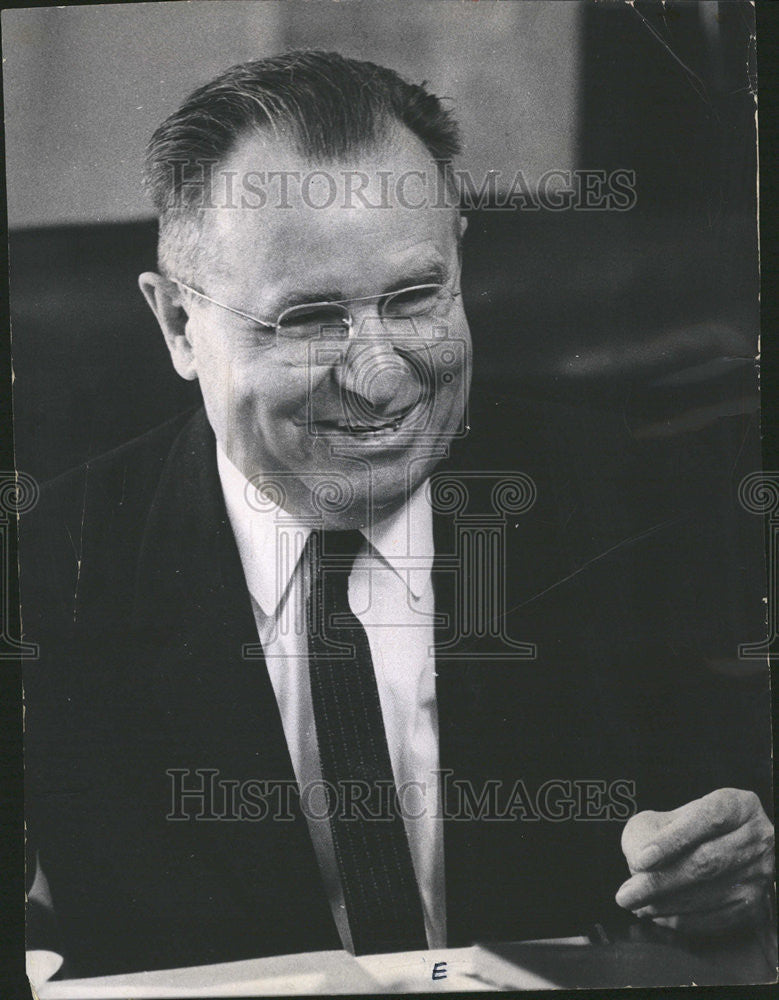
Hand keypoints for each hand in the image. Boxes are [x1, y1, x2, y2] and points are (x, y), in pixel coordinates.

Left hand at [616, 788, 773, 936]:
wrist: (722, 846)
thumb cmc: (689, 828)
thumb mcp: (669, 816)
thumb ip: (650, 831)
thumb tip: (639, 861)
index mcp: (736, 806)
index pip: (706, 819)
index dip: (672, 840)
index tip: (641, 859)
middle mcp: (756, 838)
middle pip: (707, 862)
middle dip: (660, 881)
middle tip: (627, 894)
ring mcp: (759, 873)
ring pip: (711, 893)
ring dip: (667, 904)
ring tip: (637, 905)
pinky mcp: (755, 903)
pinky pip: (717, 918)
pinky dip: (684, 920)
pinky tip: (658, 915)